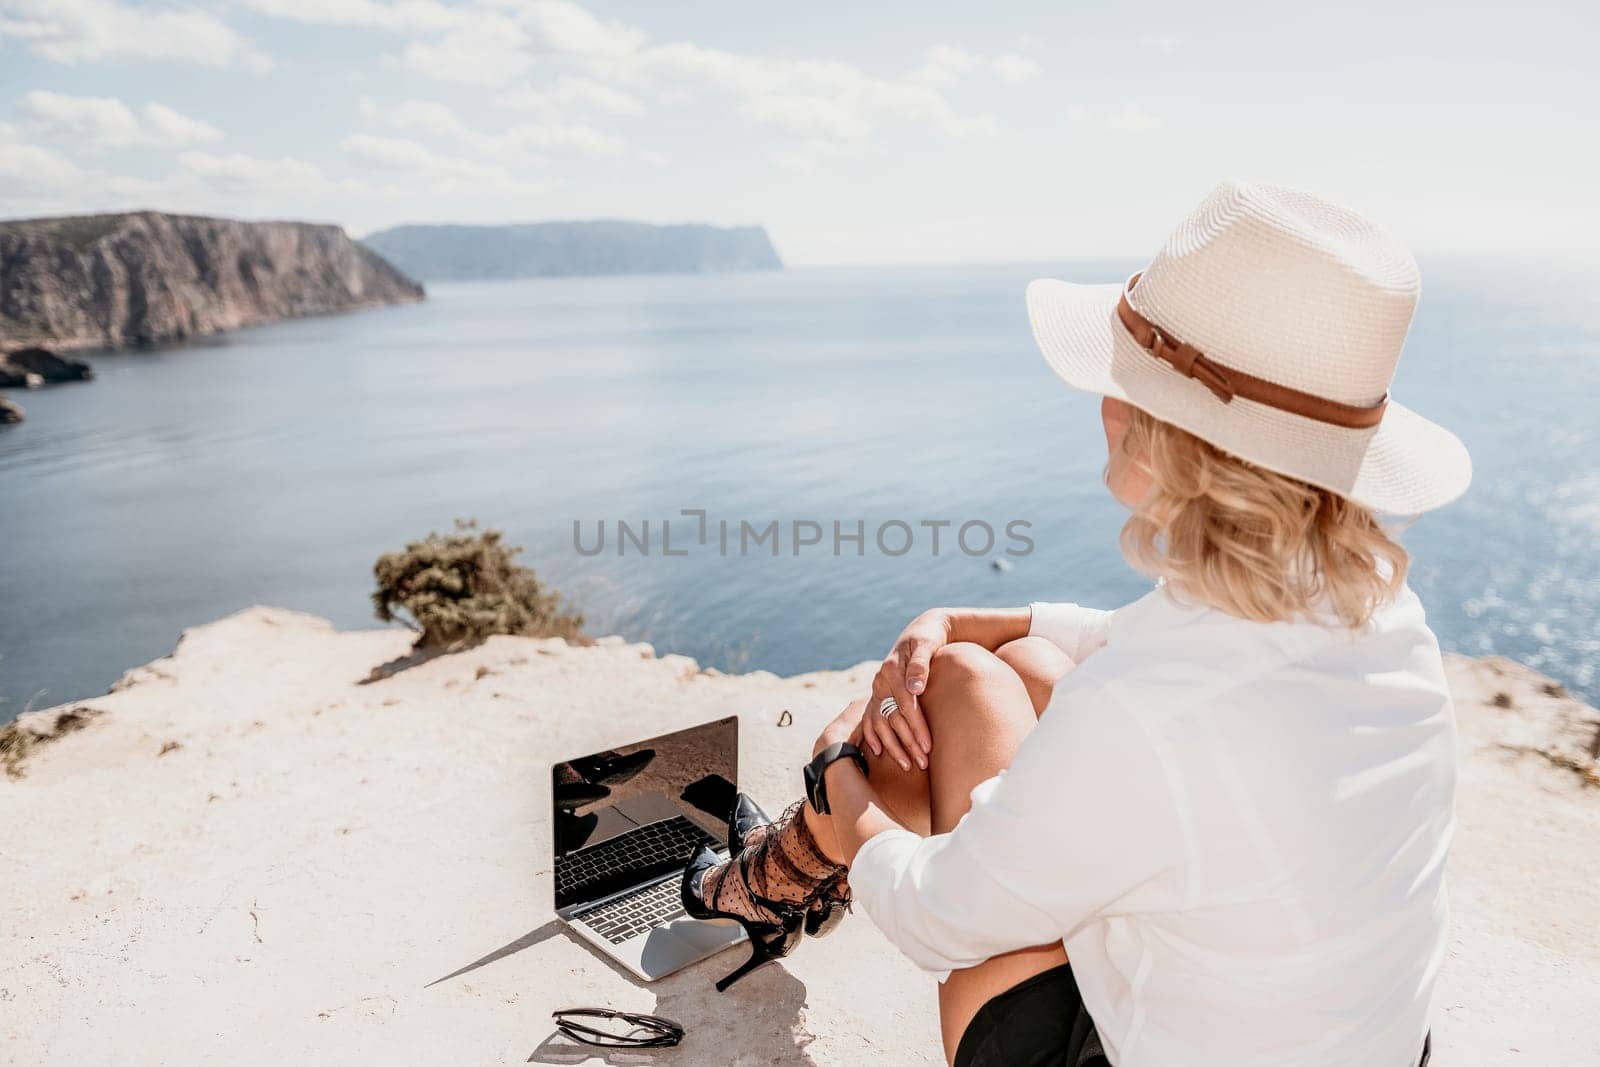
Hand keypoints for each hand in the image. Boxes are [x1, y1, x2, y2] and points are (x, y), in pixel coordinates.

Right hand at [861, 610, 949, 771]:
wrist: (921, 630)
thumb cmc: (928, 638)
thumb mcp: (927, 645)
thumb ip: (920, 666)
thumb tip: (916, 689)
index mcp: (891, 669)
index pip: (905, 704)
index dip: (917, 727)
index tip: (928, 747)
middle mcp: (880, 680)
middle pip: (893, 717)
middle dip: (908, 743)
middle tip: (923, 764)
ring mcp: (877, 688)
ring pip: (880, 722)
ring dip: (893, 746)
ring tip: (909, 765)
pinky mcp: (878, 693)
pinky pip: (870, 718)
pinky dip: (873, 735)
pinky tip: (879, 752)